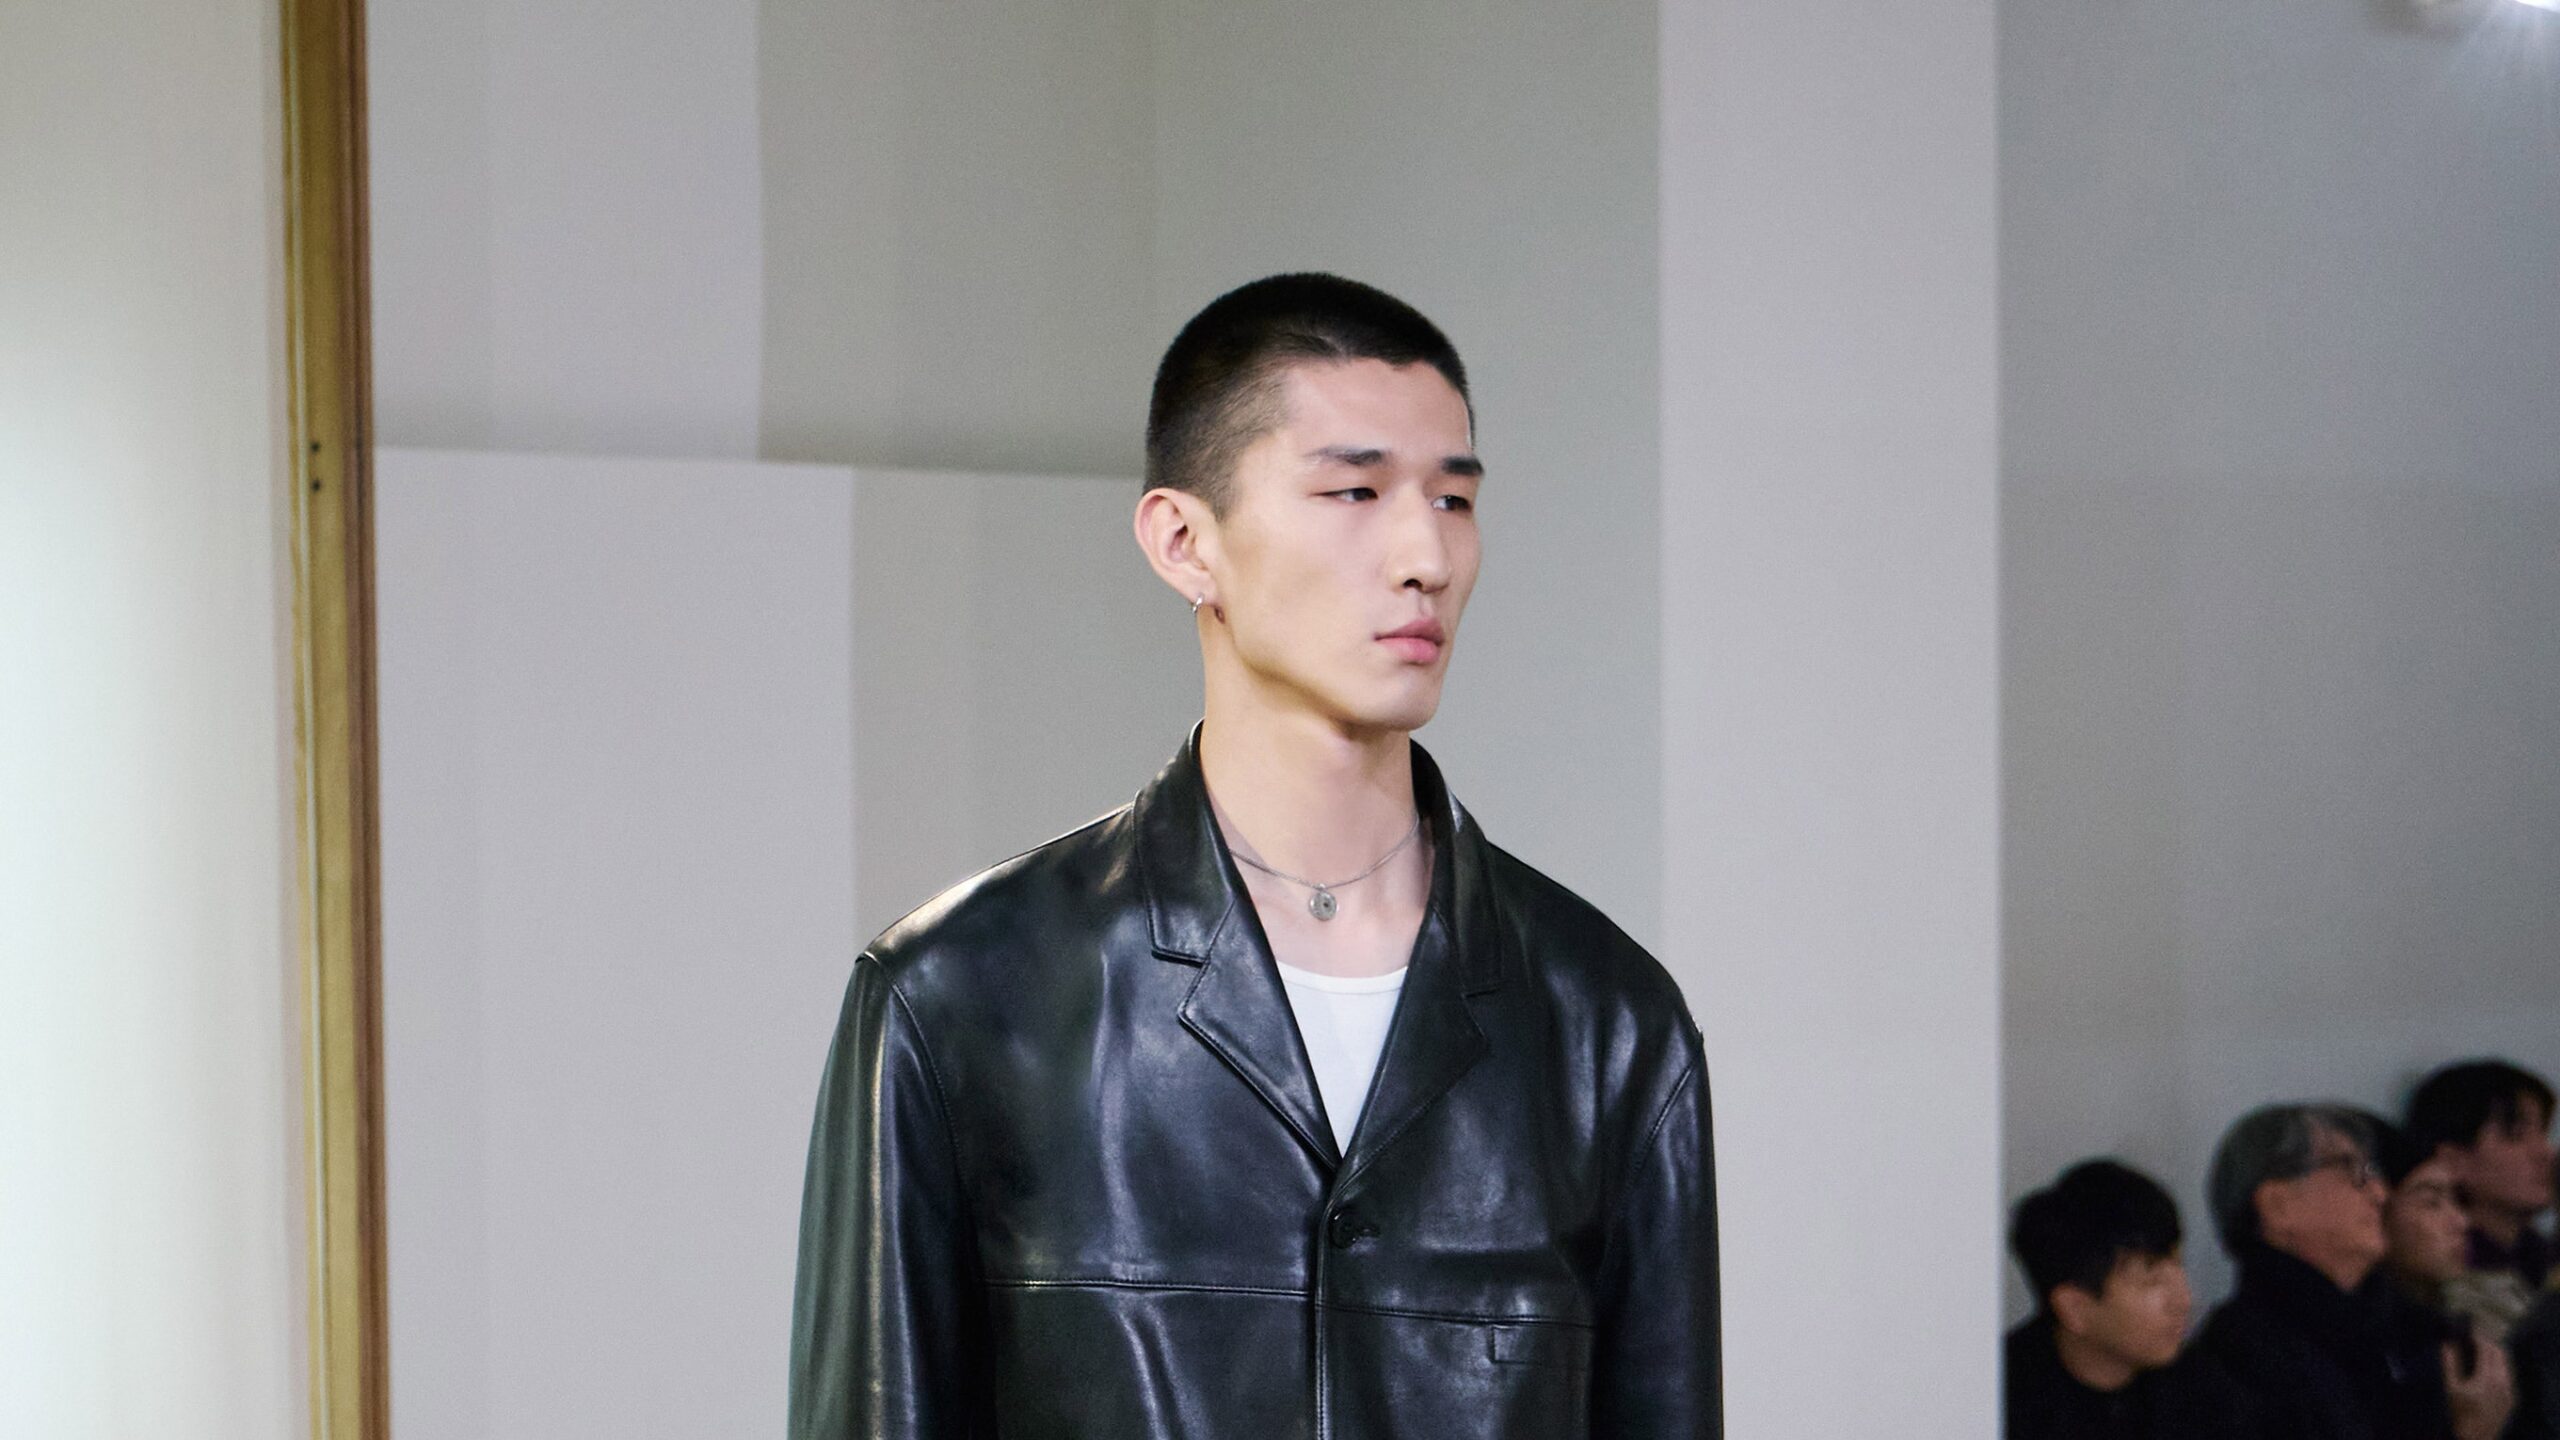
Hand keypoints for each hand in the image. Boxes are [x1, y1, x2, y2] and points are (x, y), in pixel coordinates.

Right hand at [2444, 1323, 2513, 1439]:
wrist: (2475, 1439)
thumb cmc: (2459, 1414)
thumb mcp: (2450, 1388)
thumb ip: (2450, 1364)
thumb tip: (2448, 1344)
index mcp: (2488, 1376)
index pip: (2487, 1348)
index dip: (2478, 1336)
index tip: (2468, 1329)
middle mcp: (2503, 1381)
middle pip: (2500, 1353)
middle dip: (2488, 1343)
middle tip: (2473, 1338)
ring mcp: (2509, 1391)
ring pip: (2506, 1365)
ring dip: (2494, 1355)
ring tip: (2479, 1351)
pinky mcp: (2510, 1399)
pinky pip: (2507, 1376)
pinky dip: (2498, 1367)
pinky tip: (2486, 1371)